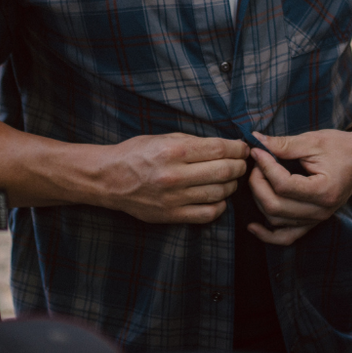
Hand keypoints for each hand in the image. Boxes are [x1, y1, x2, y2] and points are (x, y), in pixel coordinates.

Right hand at [92, 133, 247, 223]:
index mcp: (173, 150)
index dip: (237, 148)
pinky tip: (219, 197)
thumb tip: (224, 145)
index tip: (243, 147)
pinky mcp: (171, 215)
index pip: (218, 149)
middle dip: (239, 166)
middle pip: (224, 171)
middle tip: (242, 163)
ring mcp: (174, 198)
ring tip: (230, 179)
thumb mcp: (163, 137)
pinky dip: (220, 205)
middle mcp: (175, 175)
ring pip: (219, 193)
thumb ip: (193, 141)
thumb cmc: (136, 154)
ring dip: (232, 185)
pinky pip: (207, 213)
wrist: (109, 179)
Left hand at [244, 127, 351, 245]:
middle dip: (257, 183)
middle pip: (275, 206)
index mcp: (324, 191)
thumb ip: (284, 144)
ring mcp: (317, 219)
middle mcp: (321, 211)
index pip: (283, 185)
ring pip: (275, 220)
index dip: (264, 167)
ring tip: (258, 177)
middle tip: (256, 162)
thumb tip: (256, 141)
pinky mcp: (313, 222)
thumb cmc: (341, 146)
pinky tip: (252, 226)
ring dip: (259, 199)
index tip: (257, 150)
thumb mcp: (313, 141)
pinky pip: (286, 237)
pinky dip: (267, 235)